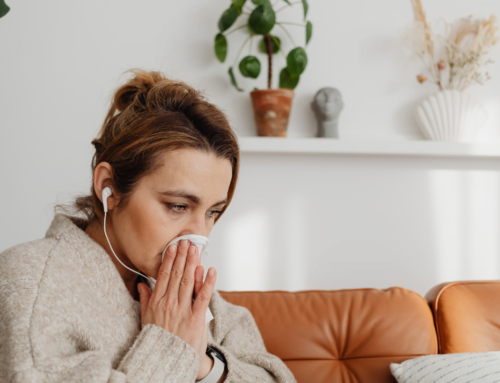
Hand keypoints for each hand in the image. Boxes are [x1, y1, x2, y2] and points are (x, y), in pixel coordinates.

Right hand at [137, 239, 216, 378]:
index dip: (169, 259)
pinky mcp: (196, 318)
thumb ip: (145, 300)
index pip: (163, 276)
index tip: (173, 247)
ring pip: (188, 281)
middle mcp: (169, 303)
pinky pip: (203, 297)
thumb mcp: (146, 319)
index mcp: (158, 302)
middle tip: (186, 241)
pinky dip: (207, 282)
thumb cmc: (159, 339)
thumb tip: (142, 285)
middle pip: (176, 274)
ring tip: (195, 249)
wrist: (169, 360)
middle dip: (182, 256)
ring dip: (192, 263)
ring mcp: (183, 310)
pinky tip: (210, 270)